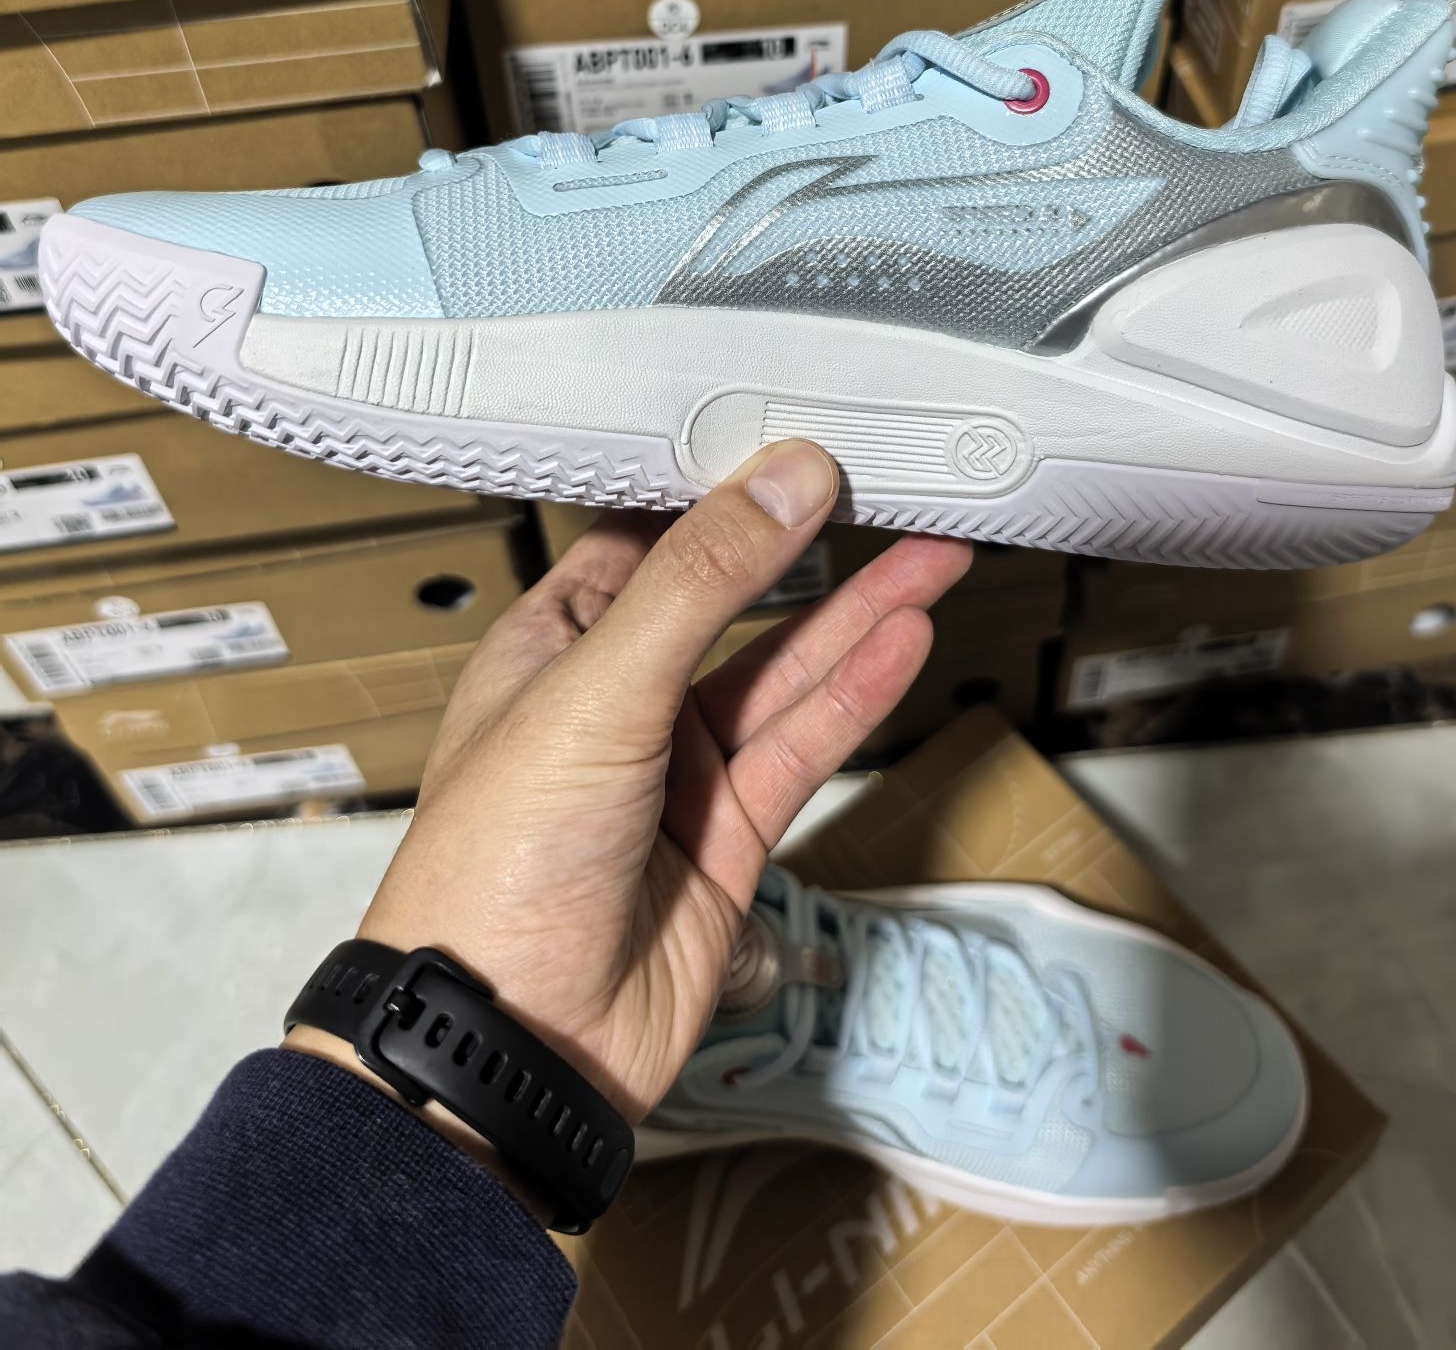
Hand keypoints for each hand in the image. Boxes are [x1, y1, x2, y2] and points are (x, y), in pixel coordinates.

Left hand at [286, 440, 969, 1152]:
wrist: (510, 1040)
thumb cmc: (492, 869)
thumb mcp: (595, 691)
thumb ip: (699, 583)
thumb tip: (778, 484)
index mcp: (553, 645)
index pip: (648, 538)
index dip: (720, 493)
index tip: (793, 446)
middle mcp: (618, 698)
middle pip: (734, 601)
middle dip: (812, 549)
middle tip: (888, 493)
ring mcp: (678, 767)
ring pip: (786, 671)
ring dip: (861, 616)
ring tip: (932, 555)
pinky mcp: (729, 831)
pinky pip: (806, 744)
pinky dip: (859, 692)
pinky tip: (903, 640)